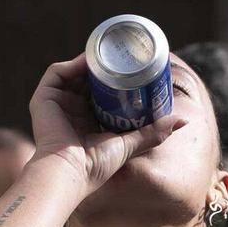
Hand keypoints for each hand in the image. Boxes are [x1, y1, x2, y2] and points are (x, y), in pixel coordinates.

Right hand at [29, 56, 188, 194]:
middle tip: (123, 57)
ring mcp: (55, 104)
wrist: (69, 173)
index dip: (115, 78)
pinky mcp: (43, 99)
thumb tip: (183, 120)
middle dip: (104, 66)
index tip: (132, 68)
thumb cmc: (96, 166)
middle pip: (87, 79)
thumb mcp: (130, 144)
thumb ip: (153, 132)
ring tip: (109, 53)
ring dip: (90, 60)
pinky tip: (90, 59)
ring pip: (74, 72)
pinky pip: (57, 72)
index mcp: (85, 121)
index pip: (99, 92)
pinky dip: (73, 63)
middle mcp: (68, 110)